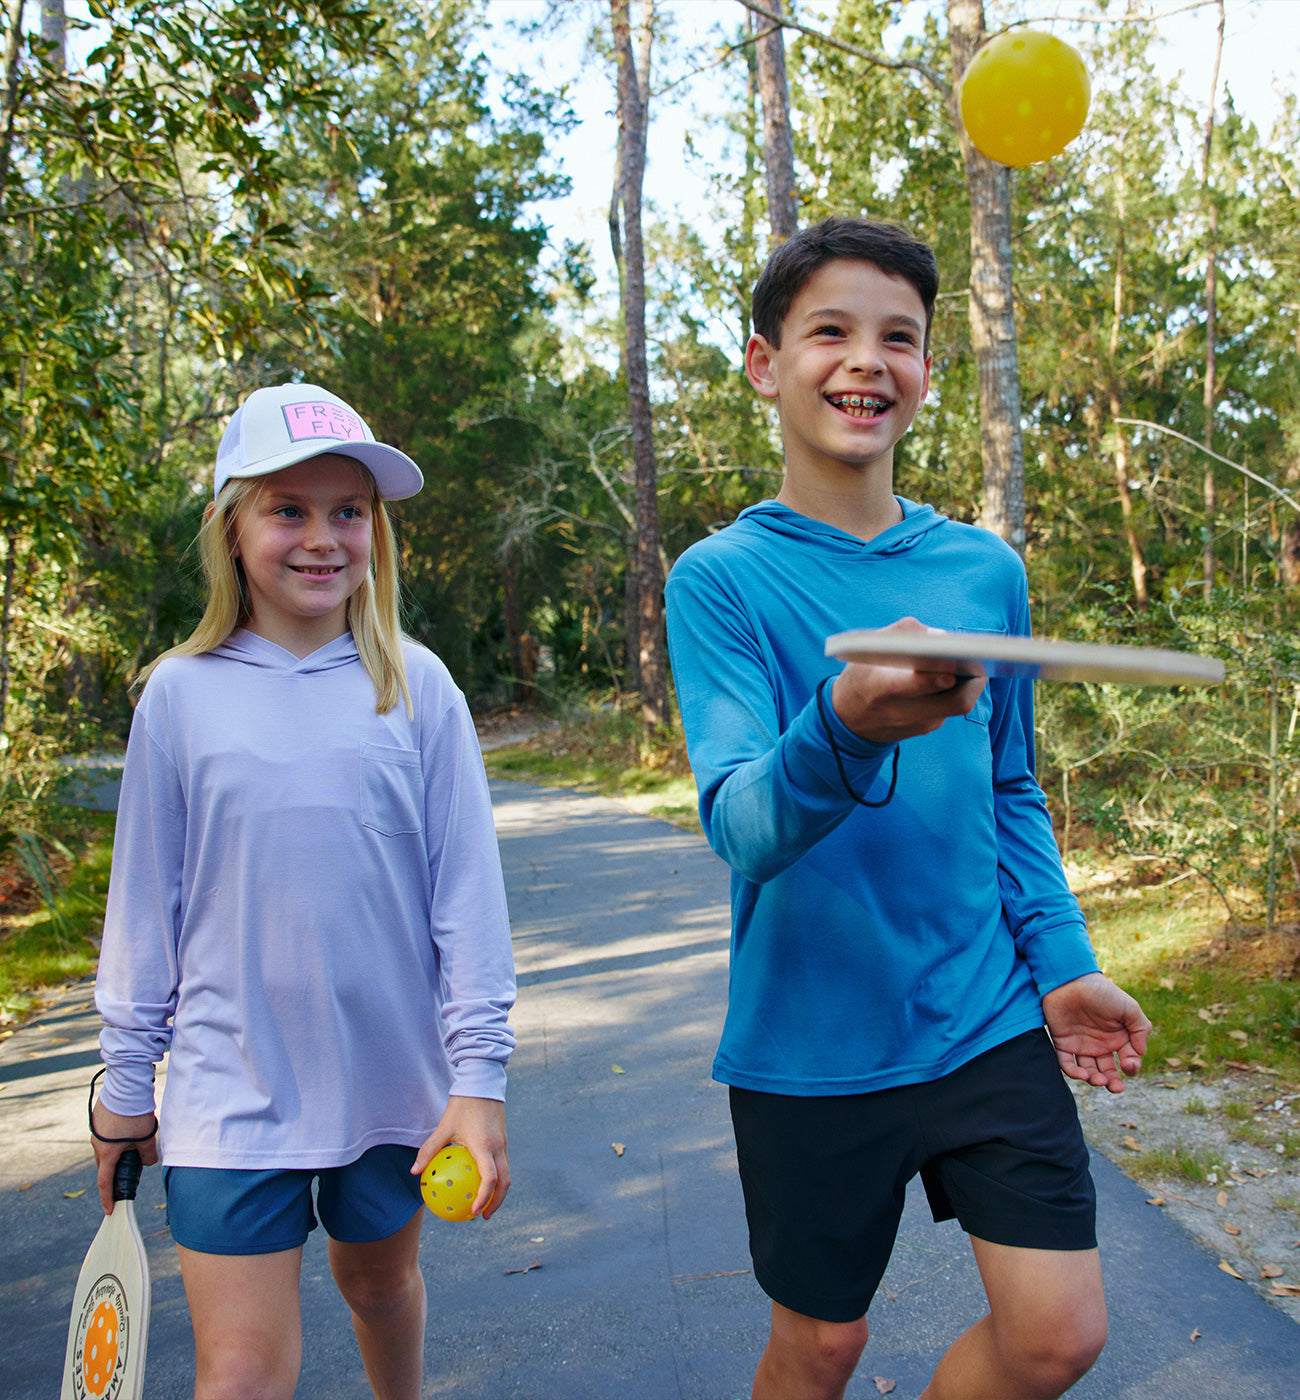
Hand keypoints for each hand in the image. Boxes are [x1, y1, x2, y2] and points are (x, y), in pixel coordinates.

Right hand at [91, 1101, 158, 1213]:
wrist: (126, 1085)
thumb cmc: (135, 1114)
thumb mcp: (146, 1137)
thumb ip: (148, 1155)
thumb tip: (149, 1162)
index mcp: (106, 1153)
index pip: (105, 1182)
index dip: (107, 1198)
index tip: (110, 1209)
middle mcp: (97, 1143)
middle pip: (105, 1164)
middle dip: (115, 1171)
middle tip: (129, 1172)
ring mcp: (96, 1130)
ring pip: (105, 1148)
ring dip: (117, 1152)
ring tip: (135, 1143)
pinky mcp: (98, 1118)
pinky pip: (106, 1134)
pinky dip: (116, 1138)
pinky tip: (129, 1129)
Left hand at [411, 1095, 508, 1219]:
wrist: (482, 1083)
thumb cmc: (462, 1105)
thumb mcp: (443, 1127)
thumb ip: (429, 1150)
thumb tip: (414, 1172)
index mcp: (484, 1147)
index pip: (489, 1179)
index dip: (484, 1199)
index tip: (474, 1212)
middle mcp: (498, 1147)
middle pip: (505, 1182)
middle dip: (496, 1202)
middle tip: (483, 1216)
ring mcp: (503, 1144)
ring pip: (506, 1173)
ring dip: (498, 1191)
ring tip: (484, 1204)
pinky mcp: (503, 1140)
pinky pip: (502, 1164)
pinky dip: (496, 1177)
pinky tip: (481, 1181)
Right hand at [831, 618, 986, 744]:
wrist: (848, 720)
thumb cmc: (860, 676)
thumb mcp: (866, 649)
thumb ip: (902, 633)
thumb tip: (941, 636)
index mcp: (881, 689)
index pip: (914, 685)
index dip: (937, 675)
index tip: (952, 661)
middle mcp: (902, 712)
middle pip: (954, 701)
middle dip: (974, 680)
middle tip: (981, 659)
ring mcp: (918, 724)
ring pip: (957, 704)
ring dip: (968, 682)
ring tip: (974, 662)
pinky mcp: (927, 728)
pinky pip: (949, 706)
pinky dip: (956, 688)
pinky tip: (957, 674)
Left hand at [1043, 972, 1151, 1093]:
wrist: (1071, 979)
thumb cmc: (1102, 992)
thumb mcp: (1129, 1007)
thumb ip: (1141, 1029)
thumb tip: (1141, 1053)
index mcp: (1118, 1037)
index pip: (1128, 1061)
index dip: (1131, 1068)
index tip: (1129, 1066)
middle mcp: (1101, 1044)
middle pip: (1108, 1071)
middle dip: (1112, 1083)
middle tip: (1114, 1087)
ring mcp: (1081, 1044)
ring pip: (1089, 1071)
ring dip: (1094, 1080)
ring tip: (1097, 1079)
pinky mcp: (1063, 1042)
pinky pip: (1067, 1064)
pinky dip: (1074, 1073)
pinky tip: (1082, 1074)